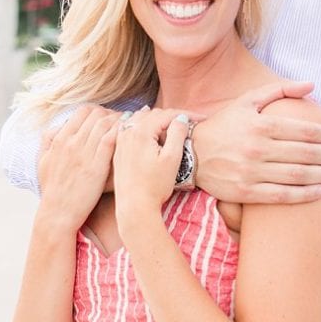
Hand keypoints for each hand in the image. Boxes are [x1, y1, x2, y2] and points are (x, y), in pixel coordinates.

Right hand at [37, 105, 120, 229]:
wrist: (58, 212)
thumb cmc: (52, 189)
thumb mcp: (43, 161)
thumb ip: (48, 141)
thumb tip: (57, 127)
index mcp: (60, 139)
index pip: (82, 111)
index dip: (97, 111)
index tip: (105, 116)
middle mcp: (72, 142)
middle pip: (97, 114)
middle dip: (111, 113)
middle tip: (121, 118)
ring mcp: (85, 153)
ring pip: (106, 124)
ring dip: (120, 120)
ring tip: (130, 124)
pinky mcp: (97, 166)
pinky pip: (111, 140)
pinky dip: (121, 132)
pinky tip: (128, 134)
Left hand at [111, 108, 188, 229]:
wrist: (134, 207)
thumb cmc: (155, 186)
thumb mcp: (172, 159)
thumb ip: (178, 134)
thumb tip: (181, 119)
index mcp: (141, 132)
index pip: (167, 114)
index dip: (187, 114)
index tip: (202, 119)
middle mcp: (127, 132)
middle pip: (153, 115)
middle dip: (172, 116)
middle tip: (189, 122)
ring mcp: (120, 141)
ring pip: (140, 120)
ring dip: (157, 119)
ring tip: (172, 124)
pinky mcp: (118, 150)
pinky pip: (130, 129)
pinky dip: (143, 126)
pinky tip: (149, 130)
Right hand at [191, 81, 320, 203]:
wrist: (190, 154)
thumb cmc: (224, 126)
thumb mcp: (247, 101)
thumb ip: (279, 89)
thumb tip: (311, 84)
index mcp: (260, 124)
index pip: (303, 130)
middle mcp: (257, 148)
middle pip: (305, 154)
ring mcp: (251, 172)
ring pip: (297, 175)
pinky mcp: (246, 192)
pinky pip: (282, 195)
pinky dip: (305, 194)